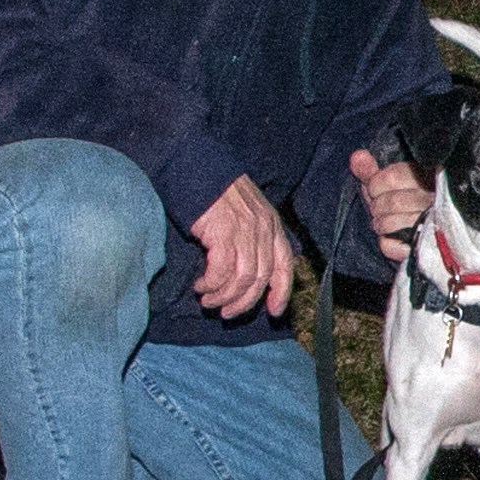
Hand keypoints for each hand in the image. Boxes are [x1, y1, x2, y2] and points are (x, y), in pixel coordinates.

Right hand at [189, 174, 293, 318]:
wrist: (194, 166)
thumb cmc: (215, 193)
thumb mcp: (246, 212)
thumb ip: (254, 237)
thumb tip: (252, 272)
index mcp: (272, 225)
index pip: (285, 265)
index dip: (282, 292)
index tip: (274, 312)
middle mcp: (263, 228)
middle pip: (262, 278)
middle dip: (244, 302)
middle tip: (227, 313)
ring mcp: (245, 230)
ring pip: (243, 279)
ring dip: (224, 296)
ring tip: (209, 300)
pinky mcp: (223, 232)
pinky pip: (221, 271)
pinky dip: (211, 285)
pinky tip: (201, 286)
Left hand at [349, 148, 430, 258]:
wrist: (445, 237)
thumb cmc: (409, 204)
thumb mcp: (391, 184)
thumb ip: (373, 171)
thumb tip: (356, 156)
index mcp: (429, 177)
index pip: (392, 178)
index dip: (376, 185)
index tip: (378, 190)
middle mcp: (435, 200)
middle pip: (391, 201)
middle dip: (377, 206)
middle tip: (381, 208)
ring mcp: (433, 225)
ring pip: (389, 223)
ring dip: (381, 224)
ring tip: (386, 223)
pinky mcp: (425, 248)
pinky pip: (391, 246)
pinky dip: (387, 244)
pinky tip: (394, 238)